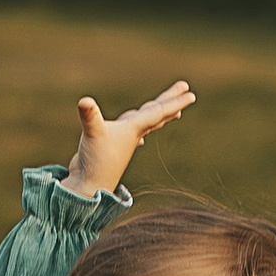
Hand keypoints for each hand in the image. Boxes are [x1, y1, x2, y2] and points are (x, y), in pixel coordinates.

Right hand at [63, 80, 195, 196]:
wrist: (89, 188)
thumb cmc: (95, 162)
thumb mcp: (93, 134)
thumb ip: (90, 116)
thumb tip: (83, 102)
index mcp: (133, 129)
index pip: (158, 112)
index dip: (174, 102)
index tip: (191, 94)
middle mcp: (133, 134)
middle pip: (157, 113)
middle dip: (171, 101)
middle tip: (185, 87)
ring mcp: (124, 142)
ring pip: (146, 124)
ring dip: (158, 115)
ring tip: (174, 111)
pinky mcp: (113, 149)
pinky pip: (131, 136)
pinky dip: (139, 133)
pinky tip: (142, 139)